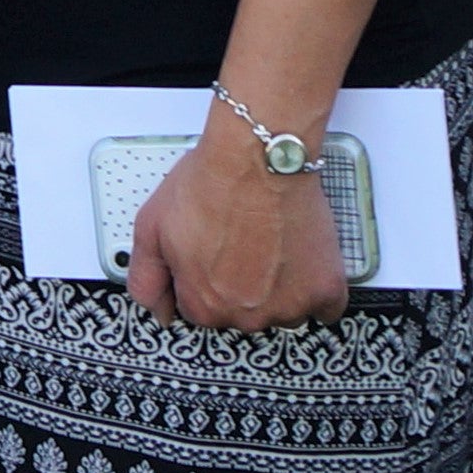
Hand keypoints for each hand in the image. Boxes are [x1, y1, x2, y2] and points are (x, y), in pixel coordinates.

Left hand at [125, 131, 348, 331]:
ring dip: (279, 288)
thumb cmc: (210, 183)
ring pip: (283, 311)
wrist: (257, 156)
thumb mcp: (151, 227)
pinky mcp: (324, 289)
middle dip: (241, 284)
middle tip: (242, 241)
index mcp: (203, 305)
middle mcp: (246, 317)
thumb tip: (158, 312)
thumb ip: (147, 279)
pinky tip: (302, 258)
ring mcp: (289, 306)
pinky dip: (316, 288)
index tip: (213, 254)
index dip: (204, 277)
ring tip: (272, 243)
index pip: (201, 310)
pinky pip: (325, 307)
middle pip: (243, 312)